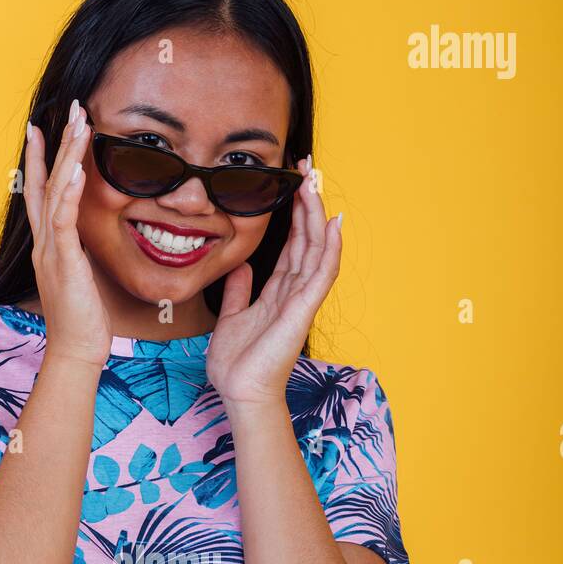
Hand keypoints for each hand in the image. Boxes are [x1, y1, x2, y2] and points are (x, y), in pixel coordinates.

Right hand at [24, 101, 112, 369]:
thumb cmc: (82, 320)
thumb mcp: (81, 276)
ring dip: (67, 156)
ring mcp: (51, 251)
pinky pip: (65, 222)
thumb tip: (86, 237)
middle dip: (57, 143)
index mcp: (48, 245)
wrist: (76, 351)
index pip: (40, 193)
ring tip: (79, 124)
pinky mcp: (64, 263)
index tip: (41, 128)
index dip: (38, 159)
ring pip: (56, 193)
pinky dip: (70, 194)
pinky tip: (77, 170)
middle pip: (47, 183)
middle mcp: (44, 242)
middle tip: (70, 108)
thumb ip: (79, 251)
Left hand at [205, 159, 341, 411]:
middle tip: (307, 169)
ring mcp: (301, 302)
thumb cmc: (238, 365)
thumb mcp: (230, 319)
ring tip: (316, 184)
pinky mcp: (301, 312)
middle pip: (308, 241)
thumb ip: (237, 293)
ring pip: (316, 250)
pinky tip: (332, 223)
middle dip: (308, 204)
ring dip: (317, 216)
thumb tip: (240, 267)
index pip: (292, 246)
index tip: (293, 184)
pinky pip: (321, 274)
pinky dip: (329, 248)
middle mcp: (294, 294)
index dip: (294, 215)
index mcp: (278, 294)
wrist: (240, 394)